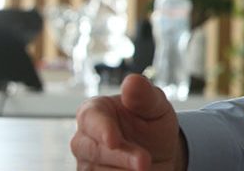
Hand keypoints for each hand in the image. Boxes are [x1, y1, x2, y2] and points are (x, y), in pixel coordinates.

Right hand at [71, 74, 185, 170]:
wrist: (160, 155)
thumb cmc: (153, 124)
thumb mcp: (156, 107)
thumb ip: (144, 95)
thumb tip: (132, 80)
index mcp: (95, 111)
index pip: (91, 118)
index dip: (102, 129)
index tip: (114, 141)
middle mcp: (84, 138)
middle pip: (94, 149)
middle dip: (122, 157)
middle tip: (144, 162)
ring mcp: (86, 162)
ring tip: (146, 168)